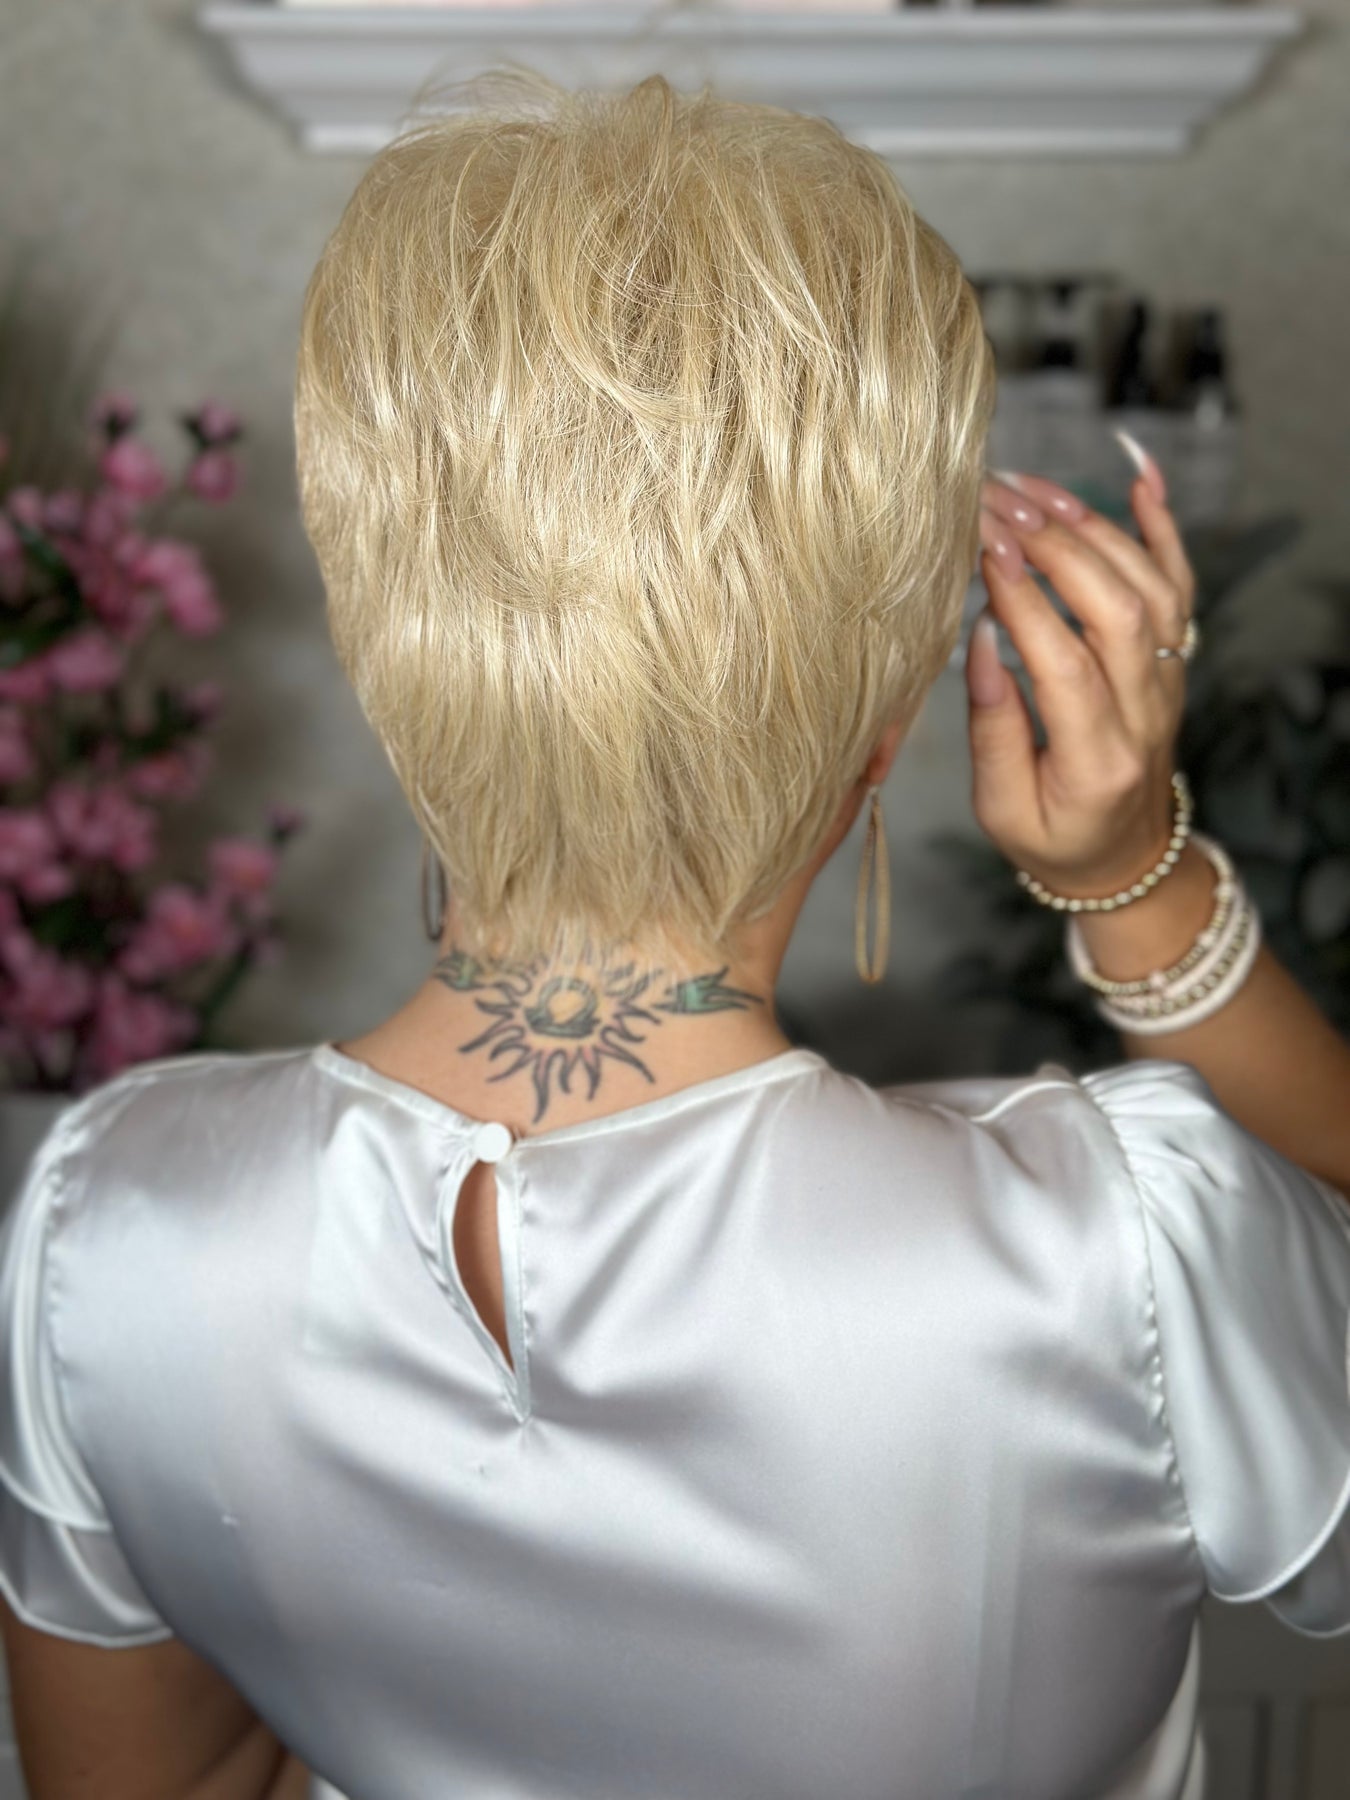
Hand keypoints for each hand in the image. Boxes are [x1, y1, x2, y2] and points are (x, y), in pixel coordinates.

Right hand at [964, 461, 1196, 898]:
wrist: (1124, 857)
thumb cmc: (1054, 837)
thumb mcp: (1001, 810)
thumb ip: (992, 730)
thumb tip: (981, 639)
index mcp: (1098, 763)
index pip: (1067, 667)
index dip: (1026, 605)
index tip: (984, 553)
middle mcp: (1146, 716)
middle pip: (1119, 612)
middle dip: (1057, 549)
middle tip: (999, 508)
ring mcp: (1170, 682)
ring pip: (1152, 588)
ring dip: (1095, 530)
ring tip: (1035, 493)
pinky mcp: (1175, 660)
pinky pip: (1181, 584)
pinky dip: (1163, 528)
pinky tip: (1138, 480)